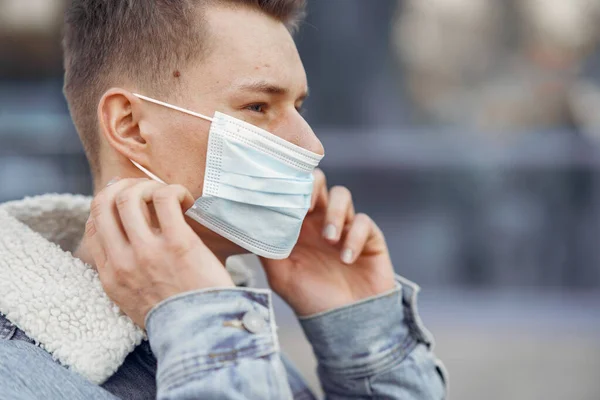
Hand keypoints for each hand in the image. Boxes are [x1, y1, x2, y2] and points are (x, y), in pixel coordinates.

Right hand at [85, 178, 233, 327]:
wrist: (203, 335)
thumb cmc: (178, 316)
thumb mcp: (136, 302)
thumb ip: (127, 275)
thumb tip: (130, 244)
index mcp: (111, 276)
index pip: (93, 226)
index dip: (108, 205)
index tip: (128, 200)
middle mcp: (122, 262)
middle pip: (103, 204)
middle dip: (123, 187)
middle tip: (147, 189)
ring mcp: (147, 252)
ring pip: (130, 196)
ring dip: (148, 186)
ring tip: (169, 194)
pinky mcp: (177, 244)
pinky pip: (165, 198)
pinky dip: (174, 191)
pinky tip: (187, 200)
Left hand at [260, 169, 395, 315]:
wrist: (346, 325)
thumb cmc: (310, 300)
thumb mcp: (280, 276)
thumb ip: (268, 248)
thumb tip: (251, 221)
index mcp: (298, 226)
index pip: (293, 191)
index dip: (289, 185)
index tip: (283, 197)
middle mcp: (320, 221)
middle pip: (319, 182)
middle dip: (313, 187)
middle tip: (306, 207)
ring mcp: (345, 227)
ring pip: (342, 195)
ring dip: (335, 213)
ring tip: (329, 239)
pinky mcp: (369, 237)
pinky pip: (363, 222)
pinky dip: (354, 237)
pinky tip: (346, 259)